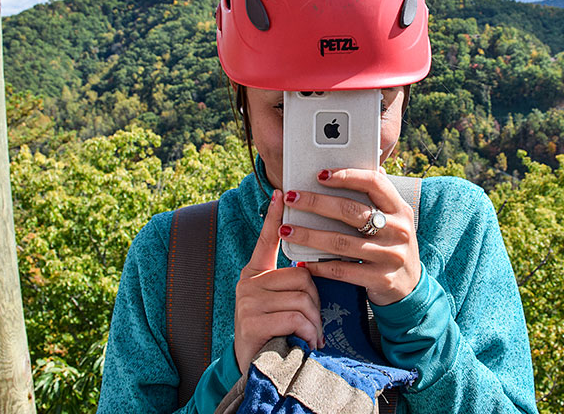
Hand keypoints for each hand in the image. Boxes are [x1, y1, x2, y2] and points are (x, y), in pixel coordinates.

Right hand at [234, 189, 323, 372]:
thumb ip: (291, 284)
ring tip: (311, 335)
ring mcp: (247, 301)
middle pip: (300, 275)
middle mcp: (248, 282)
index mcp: (256, 273)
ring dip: (314, 321)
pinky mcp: (251, 320)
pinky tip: (308, 342)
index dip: (274, 217)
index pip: (266, 240)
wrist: (256, 370)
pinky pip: (295, 317)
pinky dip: (308, 331)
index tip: (280, 192)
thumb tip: (311, 268)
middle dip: (315, 301)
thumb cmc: (276, 333)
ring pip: (301, 297)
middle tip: (315, 322)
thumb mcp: (282, 304)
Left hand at [279, 169, 420, 305]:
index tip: (320, 174)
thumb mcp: (394, 219)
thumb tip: (373, 165)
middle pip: (351, 211)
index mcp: (400, 209)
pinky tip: (303, 261)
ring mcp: (390, 255)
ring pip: (341, 242)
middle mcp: (398, 230)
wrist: (409, 287)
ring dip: (309, 235)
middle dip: (316, 203)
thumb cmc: (392, 245)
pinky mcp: (380, 279)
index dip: (346, 175)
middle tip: (291, 198)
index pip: (374, 183)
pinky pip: (343, 270)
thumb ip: (380, 197)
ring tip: (286, 230)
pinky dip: (319, 265)